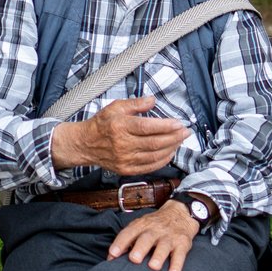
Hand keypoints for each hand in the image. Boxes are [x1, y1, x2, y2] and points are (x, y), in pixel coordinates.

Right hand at [53, 95, 187, 176]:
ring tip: (180, 141)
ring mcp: (124, 159)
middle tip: (186, 132)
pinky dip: (162, 161)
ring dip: (171, 148)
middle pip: (154, 143)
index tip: (179, 123)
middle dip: (174, 137)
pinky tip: (170, 153)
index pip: (147, 127)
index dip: (166, 126)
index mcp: (120, 126)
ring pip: (154, 156)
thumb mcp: (116, 107)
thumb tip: (153, 100)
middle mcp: (122, 144)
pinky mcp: (126, 169)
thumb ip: (136, 103)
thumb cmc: (102, 124)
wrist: (86, 144)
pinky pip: (149, 167)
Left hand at [108, 200, 199, 270]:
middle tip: (134, 259)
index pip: (129, 232)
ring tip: (153, 267)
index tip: (113, 254)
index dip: (120, 243)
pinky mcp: (182, 243)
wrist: (180, 213)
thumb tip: (110, 259)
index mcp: (141, 225)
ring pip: (164, 246)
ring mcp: (169, 236)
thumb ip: (126, 241)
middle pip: (147, 238)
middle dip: (140, 248)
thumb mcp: (140, 227)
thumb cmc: (154, 226)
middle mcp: (155, 230)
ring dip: (158, 256)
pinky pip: (180, 254)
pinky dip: (177, 265)